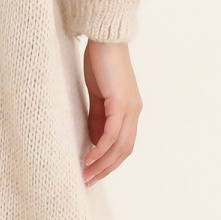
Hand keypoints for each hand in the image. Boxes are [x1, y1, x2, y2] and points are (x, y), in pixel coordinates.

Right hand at [81, 39, 141, 185]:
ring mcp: (129, 108)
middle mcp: (134, 111)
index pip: (124, 143)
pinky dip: (101, 148)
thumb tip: (95, 140)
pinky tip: (90, 157)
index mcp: (130, 109)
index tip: (93, 171)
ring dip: (103, 163)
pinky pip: (112, 133)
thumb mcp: (97, 94)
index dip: (110, 160)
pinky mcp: (121, 103)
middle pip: (125, 150)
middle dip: (107, 168)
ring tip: (86, 174)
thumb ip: (98, 116)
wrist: (105, 38)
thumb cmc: (100, 61)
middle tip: (88, 180)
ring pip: (120, 146)